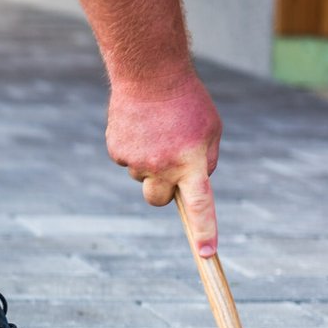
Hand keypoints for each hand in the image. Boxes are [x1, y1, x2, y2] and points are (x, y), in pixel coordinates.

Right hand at [107, 78, 222, 256]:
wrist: (149, 73)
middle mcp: (162, 166)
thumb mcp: (211, 129)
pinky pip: (127, 160)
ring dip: (149, 161)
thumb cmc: (187, 101)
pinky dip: (134, 148)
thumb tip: (193, 186)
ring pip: (142, 176)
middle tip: (169, 166)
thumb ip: (205, 161)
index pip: (199, 205)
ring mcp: (136, 160)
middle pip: (158, 200)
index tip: (206, 253)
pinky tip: (140, 126)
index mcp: (190, 162)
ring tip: (156, 131)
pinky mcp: (116, 150)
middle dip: (163, 190)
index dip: (205, 231)